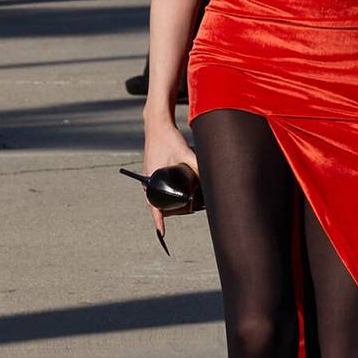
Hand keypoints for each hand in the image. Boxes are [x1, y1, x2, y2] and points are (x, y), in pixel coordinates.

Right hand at [142, 119, 198, 250]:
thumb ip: (197, 165)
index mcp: (152, 179)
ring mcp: (149, 177)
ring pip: (158, 198)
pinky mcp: (152, 172)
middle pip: (158, 205)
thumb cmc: (169, 138)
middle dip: (172, 212)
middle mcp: (148, 180)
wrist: (157, 124)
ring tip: (189, 205)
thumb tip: (210, 177)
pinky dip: (167, 195)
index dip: (158, 221)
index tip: (162, 233)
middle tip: (191, 210)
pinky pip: (158, 189)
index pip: (154, 207)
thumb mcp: (185, 152)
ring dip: (170, 204)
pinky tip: (179, 195)